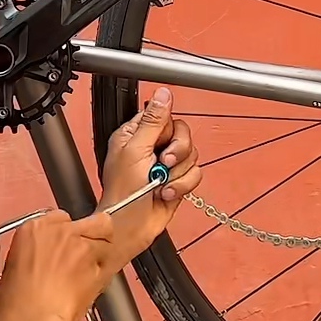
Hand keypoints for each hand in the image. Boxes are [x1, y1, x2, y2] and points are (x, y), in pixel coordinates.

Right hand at [0, 210, 114, 320]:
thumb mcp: (14, 265)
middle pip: (95, 221)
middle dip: (96, 232)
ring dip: (100, 254)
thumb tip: (46, 255)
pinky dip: (102, 273)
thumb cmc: (15, 302)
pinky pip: (107, 264)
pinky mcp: (96, 266)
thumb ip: (37, 249)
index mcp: (34, 229)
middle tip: (88, 249)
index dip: (67, 232)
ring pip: (107, 240)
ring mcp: (82, 247)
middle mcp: (61, 232)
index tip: (64, 244)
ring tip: (88, 271)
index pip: (62, 217)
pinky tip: (89, 285)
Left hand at [97, 86, 202, 263]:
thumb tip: (162, 93)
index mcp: (136, 135)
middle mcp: (152, 147)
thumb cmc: (123, 193)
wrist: (130, 228)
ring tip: (160, 184)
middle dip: (177, 152)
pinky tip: (166, 194)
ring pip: (192, 155)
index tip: (161, 143)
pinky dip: (183, 186)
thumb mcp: (136, 150)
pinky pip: (196, 174)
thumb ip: (153, 121)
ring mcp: (166, 165)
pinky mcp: (178, 181)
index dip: (167, 130)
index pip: (164, 116)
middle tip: (163, 163)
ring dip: (178, 174)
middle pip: (183, 134)